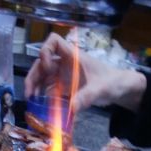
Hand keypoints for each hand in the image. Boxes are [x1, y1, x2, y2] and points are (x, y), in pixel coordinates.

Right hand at [24, 33, 146, 113]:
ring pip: (43, 77)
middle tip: (30, 94)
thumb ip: (87, 97)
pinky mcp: (66, 88)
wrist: (120, 89)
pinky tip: (42, 108)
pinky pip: (51, 91)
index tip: (47, 67)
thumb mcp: (101, 89)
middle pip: (42, 63)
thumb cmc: (112, 82)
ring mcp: (64, 76)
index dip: (46, 51)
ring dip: (35, 88)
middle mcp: (65, 63)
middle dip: (34, 76)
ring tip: (32, 101)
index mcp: (73, 56)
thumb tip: (71, 109)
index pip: (54, 42)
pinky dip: (44, 98)